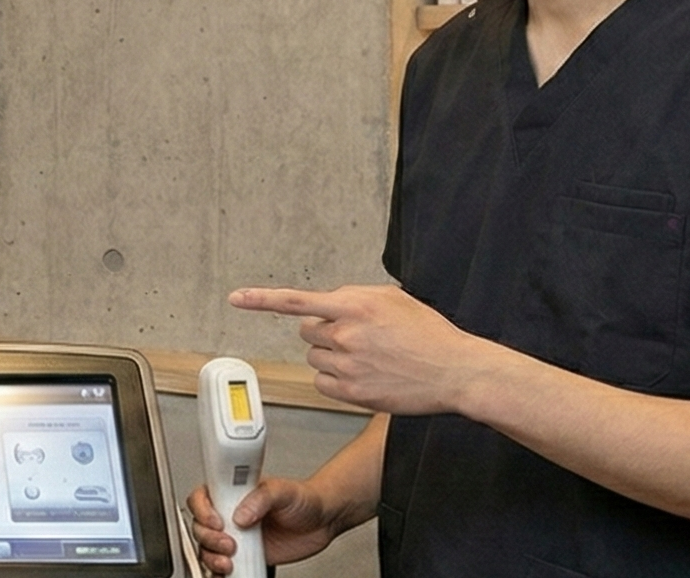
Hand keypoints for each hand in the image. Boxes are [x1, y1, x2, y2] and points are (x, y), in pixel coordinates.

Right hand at [187, 478, 342, 571]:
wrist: (322, 521)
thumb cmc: (302, 499)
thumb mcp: (283, 491)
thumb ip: (261, 498)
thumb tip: (241, 514)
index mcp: (233, 493)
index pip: (203, 498)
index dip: (203, 511)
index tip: (218, 522)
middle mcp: (230, 514)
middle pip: (200, 526)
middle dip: (210, 538)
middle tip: (230, 543)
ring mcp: (236, 536)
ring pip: (207, 548)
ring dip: (213, 557)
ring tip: (230, 560)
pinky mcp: (245, 556)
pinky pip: (222, 566)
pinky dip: (219, 572)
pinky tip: (229, 572)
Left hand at [231, 284, 501, 415]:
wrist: (454, 370)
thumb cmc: (428, 333)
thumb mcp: (392, 298)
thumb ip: (355, 298)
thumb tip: (331, 305)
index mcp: (354, 305)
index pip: (297, 301)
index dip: (261, 299)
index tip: (236, 298)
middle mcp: (346, 333)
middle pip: (306, 332)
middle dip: (323, 332)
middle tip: (355, 337)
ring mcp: (347, 365)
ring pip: (315, 358)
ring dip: (332, 356)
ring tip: (368, 358)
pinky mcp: (351, 392)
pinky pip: (323, 382)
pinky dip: (336, 379)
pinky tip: (363, 376)